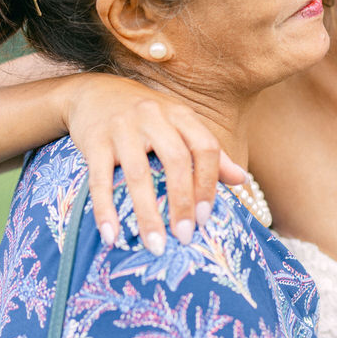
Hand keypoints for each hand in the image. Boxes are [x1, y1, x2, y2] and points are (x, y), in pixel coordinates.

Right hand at [65, 74, 246, 251]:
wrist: (94, 92)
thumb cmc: (145, 117)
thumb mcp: (179, 124)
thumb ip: (208, 152)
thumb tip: (242, 180)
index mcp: (180, 115)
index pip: (205, 147)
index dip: (209, 184)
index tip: (206, 218)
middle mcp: (153, 116)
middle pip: (175, 161)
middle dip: (182, 203)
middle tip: (185, 238)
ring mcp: (122, 127)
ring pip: (138, 175)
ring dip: (148, 215)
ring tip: (156, 245)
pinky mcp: (94, 141)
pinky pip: (100, 180)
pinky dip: (105, 210)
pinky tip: (112, 236)